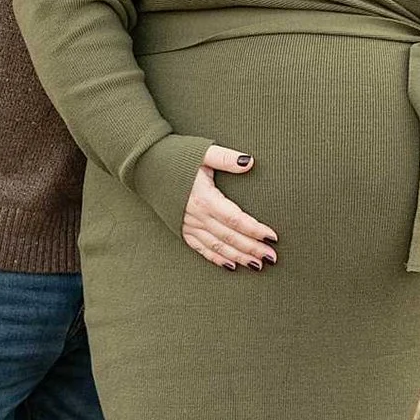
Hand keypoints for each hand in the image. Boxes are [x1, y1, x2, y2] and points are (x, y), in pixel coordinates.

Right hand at [184, 145, 277, 269]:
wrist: (146, 165)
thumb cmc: (177, 157)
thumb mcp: (203, 152)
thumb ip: (226, 158)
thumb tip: (249, 161)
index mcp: (205, 198)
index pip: (235, 218)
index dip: (254, 229)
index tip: (272, 236)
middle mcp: (197, 215)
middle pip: (229, 237)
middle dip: (252, 248)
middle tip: (272, 257)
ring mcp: (188, 224)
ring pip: (217, 246)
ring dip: (238, 257)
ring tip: (257, 265)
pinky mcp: (182, 229)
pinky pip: (201, 248)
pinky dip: (216, 259)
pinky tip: (231, 266)